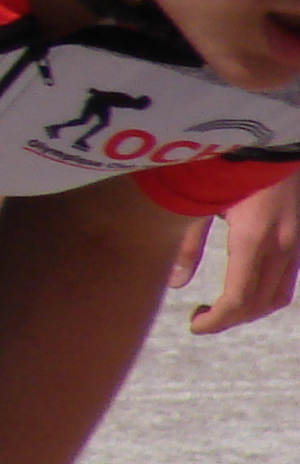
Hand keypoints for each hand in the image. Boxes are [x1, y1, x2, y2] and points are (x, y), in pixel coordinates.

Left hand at [169, 170, 299, 333]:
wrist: (272, 138)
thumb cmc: (227, 162)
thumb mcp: (199, 199)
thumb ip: (187, 242)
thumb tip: (175, 283)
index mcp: (254, 237)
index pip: (240, 297)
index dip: (218, 320)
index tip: (194, 325)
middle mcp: (282, 245)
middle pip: (262, 303)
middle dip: (231, 319)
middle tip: (200, 319)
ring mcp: (295, 241)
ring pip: (279, 294)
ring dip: (250, 310)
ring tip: (217, 308)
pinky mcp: (297, 236)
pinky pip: (286, 278)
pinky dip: (264, 293)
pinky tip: (240, 288)